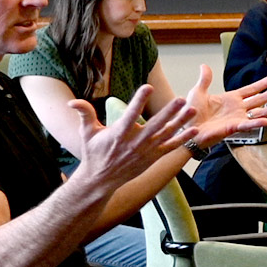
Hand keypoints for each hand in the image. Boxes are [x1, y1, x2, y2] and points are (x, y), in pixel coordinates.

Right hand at [70, 84, 196, 188]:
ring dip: (180, 123)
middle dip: (169, 112)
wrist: (101, 180)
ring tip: (192, 110)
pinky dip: (182, 139)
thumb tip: (72, 102)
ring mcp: (146, 151)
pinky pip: (170, 147)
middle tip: (181, 99)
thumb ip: (84, 114)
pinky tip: (194, 129)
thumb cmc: (94, 153)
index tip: (147, 87)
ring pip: (166, 135)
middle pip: (155, 125)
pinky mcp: (152, 158)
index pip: (130, 114)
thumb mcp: (87, 133)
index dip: (139, 100)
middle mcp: (134, 143)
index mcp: (119, 134)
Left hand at [184, 64, 266, 146]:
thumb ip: (204, 79)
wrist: (186, 129)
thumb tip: (204, 66)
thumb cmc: (191, 114)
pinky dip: (257, 124)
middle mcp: (237, 108)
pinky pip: (247, 125)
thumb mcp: (197, 92)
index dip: (263, 84)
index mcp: (230, 98)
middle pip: (259, 99)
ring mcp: (236, 118)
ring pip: (258, 113)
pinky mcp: (232, 128)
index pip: (251, 89)